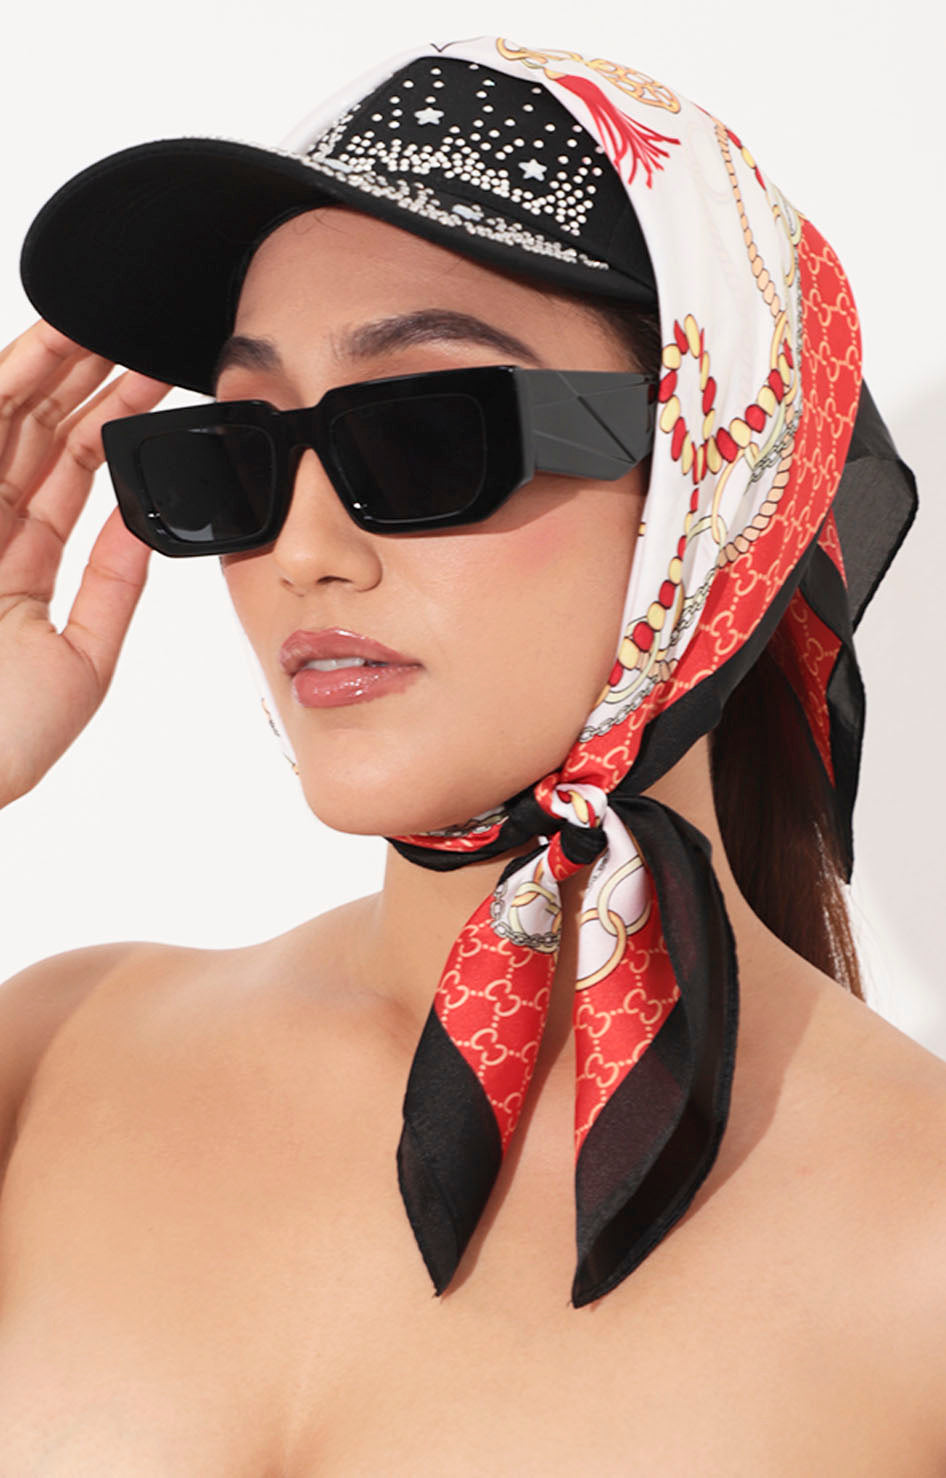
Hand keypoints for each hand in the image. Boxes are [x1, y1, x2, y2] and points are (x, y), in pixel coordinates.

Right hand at [0, 319, 172, 806]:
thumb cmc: (3, 737)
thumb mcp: (82, 656)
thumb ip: (111, 583)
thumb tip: (142, 519)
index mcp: (16, 565)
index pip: (69, 473)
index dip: (110, 423)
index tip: (155, 386)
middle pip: (36, 431)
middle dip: (86, 378)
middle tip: (136, 332)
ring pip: (5, 419)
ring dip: (50, 366)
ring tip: (100, 322)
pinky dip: (8, 385)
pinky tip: (45, 346)